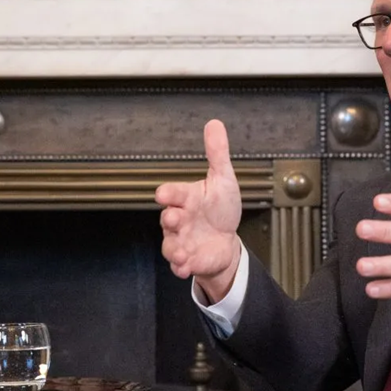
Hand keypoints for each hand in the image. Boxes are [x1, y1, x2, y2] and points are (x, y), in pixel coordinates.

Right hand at [155, 119, 241, 302]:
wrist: (226, 239)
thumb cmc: (221, 208)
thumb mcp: (223, 180)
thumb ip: (217, 154)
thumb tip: (215, 124)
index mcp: (186, 198)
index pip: (172, 193)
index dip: (168, 193)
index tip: (164, 194)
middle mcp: (179, 219)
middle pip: (167, 219)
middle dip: (170, 219)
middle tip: (175, 218)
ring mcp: (181, 241)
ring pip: (170, 245)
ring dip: (174, 249)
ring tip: (183, 253)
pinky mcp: (187, 259)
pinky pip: (179, 265)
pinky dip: (181, 267)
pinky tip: (186, 266)